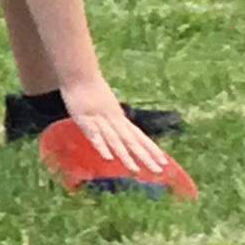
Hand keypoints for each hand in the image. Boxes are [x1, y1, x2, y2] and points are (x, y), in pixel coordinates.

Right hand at [60, 79, 176, 179]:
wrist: (80, 73)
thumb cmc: (90, 89)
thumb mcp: (105, 106)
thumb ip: (112, 118)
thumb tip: (121, 128)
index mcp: (120, 118)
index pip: (139, 136)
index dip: (151, 149)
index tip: (164, 162)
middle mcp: (114, 120)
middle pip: (132, 141)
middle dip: (145, 157)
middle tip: (159, 171)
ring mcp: (100, 120)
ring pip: (115, 141)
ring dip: (125, 156)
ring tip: (135, 171)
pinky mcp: (85, 119)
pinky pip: (94, 135)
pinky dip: (102, 146)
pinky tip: (108, 158)